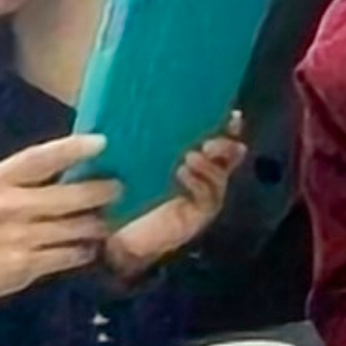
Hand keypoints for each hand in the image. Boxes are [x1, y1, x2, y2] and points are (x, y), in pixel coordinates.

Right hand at [0, 134, 120, 339]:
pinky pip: (72, 254)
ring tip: (106, 219)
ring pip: (78, 227)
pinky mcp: (26, 266)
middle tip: (119, 187)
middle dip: (101, 191)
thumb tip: (74, 161)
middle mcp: (5, 207)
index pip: (37, 159)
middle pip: (69, 195)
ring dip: (98, 223)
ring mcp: (17, 238)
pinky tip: (88, 246)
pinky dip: (86, 249)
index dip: (71, 149)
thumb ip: (21, 178)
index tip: (102, 142)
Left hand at [104, 114, 247, 282]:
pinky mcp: (198, 216)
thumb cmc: (118, 196)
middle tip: (210, 140)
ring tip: (192, 155)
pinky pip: (208, 197)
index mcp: (190, 158)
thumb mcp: (128, 162)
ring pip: (220, 175)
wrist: (114, 239)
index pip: (217, 137)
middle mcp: (203, 176)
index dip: (228, 126)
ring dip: (209, 164)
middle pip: (230, 155)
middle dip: (226, 144)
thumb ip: (138, 140)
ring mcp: (204, 197)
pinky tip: (183, 172)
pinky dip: (198, 182)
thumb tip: (132, 106)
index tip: (231, 113)